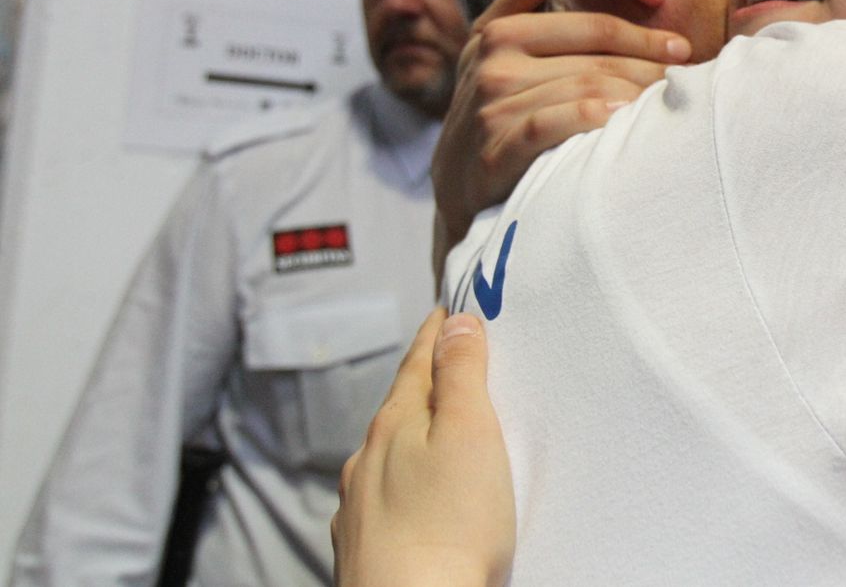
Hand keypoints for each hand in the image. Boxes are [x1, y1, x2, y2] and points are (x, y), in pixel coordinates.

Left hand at [333, 309, 512, 586]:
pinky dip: (404, 487)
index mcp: (395, 424)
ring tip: (439, 435)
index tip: (445, 310)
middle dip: (425, 385)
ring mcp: (360, 508)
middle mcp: (368, 461)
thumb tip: (453, 322)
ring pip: (387, 457)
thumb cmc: (449, 529)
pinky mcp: (364, 549)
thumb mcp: (470, 433)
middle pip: (400, 407)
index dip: (435, 333)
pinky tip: (416, 500)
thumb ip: (461, 374)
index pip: (417, 363)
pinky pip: (385, 501)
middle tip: (448, 363)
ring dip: (412, 439)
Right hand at [430, 0, 690, 276]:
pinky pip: (553, 124)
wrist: (455, 185)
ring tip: (666, 108)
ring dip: (633, 99)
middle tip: (687, 84)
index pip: (593, 28)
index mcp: (501, 33)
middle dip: (649, 72)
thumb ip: (517, 5)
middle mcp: (495, 64)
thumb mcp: (491, 53)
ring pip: (583, 91)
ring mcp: (493, 107)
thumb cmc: (492, 112)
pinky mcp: (496, 148)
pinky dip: (591, 119)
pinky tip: (621, 123)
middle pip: (595, 62)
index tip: (683, 50)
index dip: (643, 37)